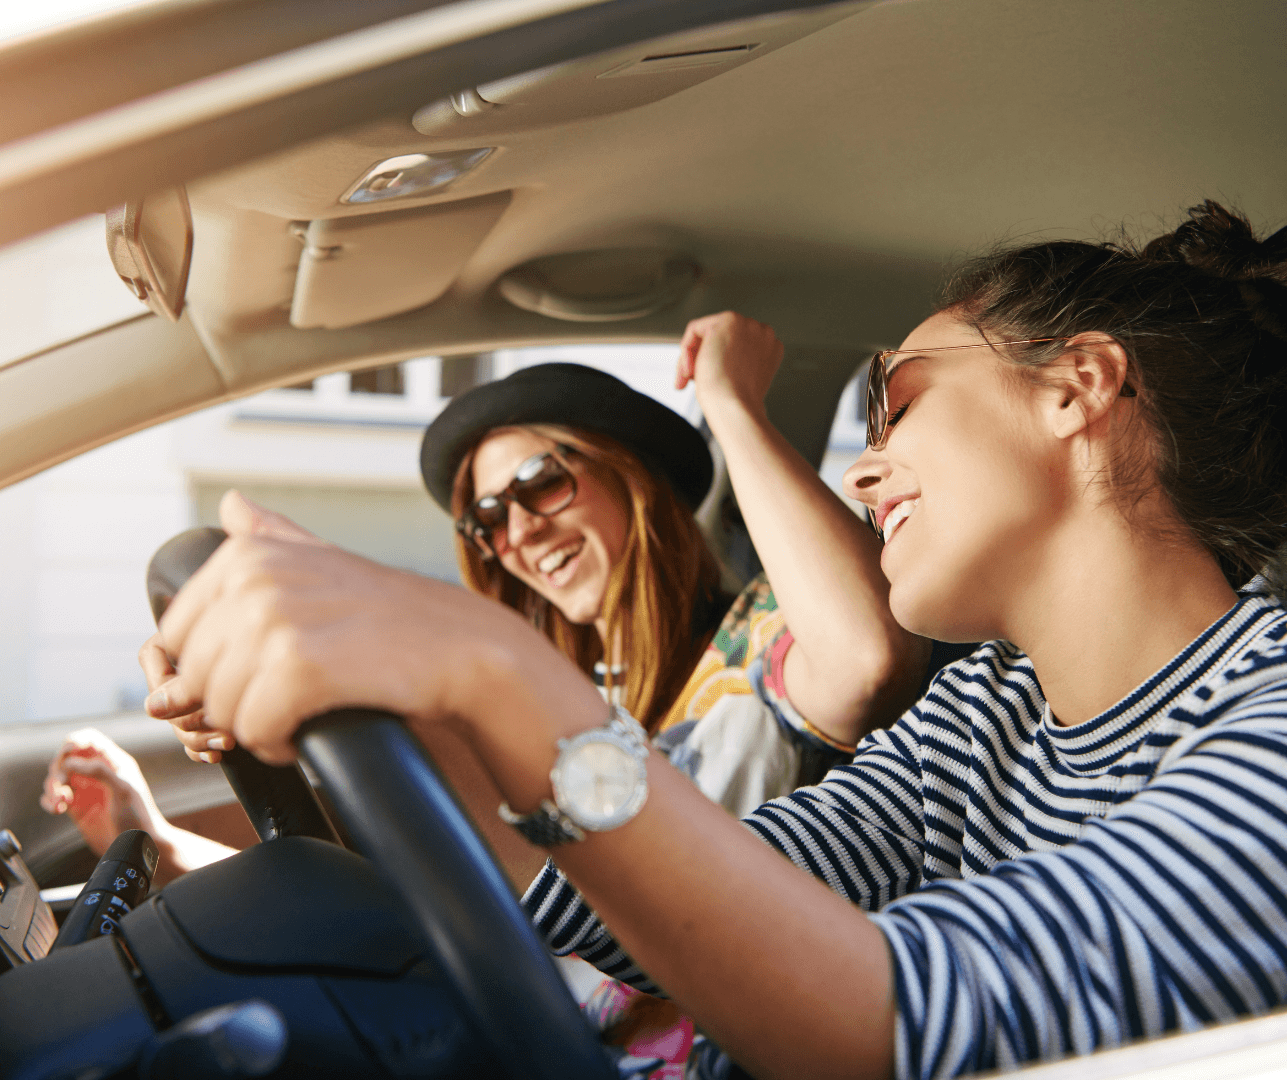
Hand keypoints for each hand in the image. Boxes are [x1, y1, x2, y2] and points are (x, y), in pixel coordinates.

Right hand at [41, 728, 169, 858]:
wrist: (136, 844)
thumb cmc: (137, 815)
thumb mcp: (123, 789)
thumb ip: (99, 771)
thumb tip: (70, 762)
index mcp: (112, 762)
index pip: (89, 739)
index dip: (75, 741)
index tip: (67, 751)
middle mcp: (97, 773)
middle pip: (66, 758)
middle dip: (58, 768)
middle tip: (61, 785)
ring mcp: (85, 790)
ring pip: (57, 777)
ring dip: (52, 786)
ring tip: (61, 801)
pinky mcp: (76, 807)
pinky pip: (53, 796)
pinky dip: (49, 800)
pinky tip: (57, 809)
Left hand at [145, 490, 578, 766]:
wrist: (463, 648)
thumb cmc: (395, 616)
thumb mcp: (326, 559)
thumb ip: (273, 534)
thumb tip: (231, 504)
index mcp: (247, 555)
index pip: (175, 638)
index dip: (210, 673)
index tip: (254, 678)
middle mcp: (255, 580)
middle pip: (193, 679)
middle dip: (231, 705)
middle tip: (283, 702)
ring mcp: (277, 623)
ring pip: (218, 709)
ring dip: (255, 728)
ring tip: (299, 713)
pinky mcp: (301, 670)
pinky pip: (253, 730)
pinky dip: (276, 745)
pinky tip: (305, 732)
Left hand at [674, 311, 783, 418]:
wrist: (735, 406)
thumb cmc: (735, 403)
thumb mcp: (740, 379)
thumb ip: (734, 362)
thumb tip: (713, 355)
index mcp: (771, 348)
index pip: (737, 346)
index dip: (720, 362)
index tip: (710, 380)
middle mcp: (763, 333)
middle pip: (722, 337)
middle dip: (704, 357)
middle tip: (694, 380)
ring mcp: (747, 325)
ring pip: (706, 333)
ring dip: (694, 357)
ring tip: (690, 379)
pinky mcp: (727, 321)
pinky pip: (694, 329)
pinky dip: (686, 350)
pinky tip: (689, 370)